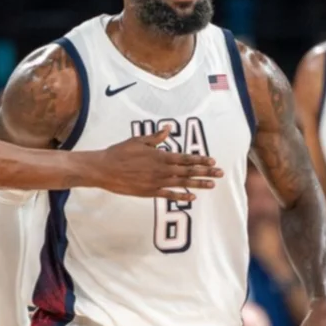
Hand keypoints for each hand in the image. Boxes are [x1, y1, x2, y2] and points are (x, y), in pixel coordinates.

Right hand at [88, 128, 222, 201]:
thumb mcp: (138, 140)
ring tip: (212, 185)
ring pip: (182, 183)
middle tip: (220, 173)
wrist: (104, 169)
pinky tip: (192, 197)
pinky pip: (169, 195)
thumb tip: (168, 128)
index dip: (200, 160)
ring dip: (198, 184)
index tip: (212, 161)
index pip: (185, 158)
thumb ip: (156, 137)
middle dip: (206, 172)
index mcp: (160, 155)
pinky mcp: (149, 192)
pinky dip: (181, 196)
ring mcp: (156, 182)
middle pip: (188, 171)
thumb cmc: (120, 153)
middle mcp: (161, 169)